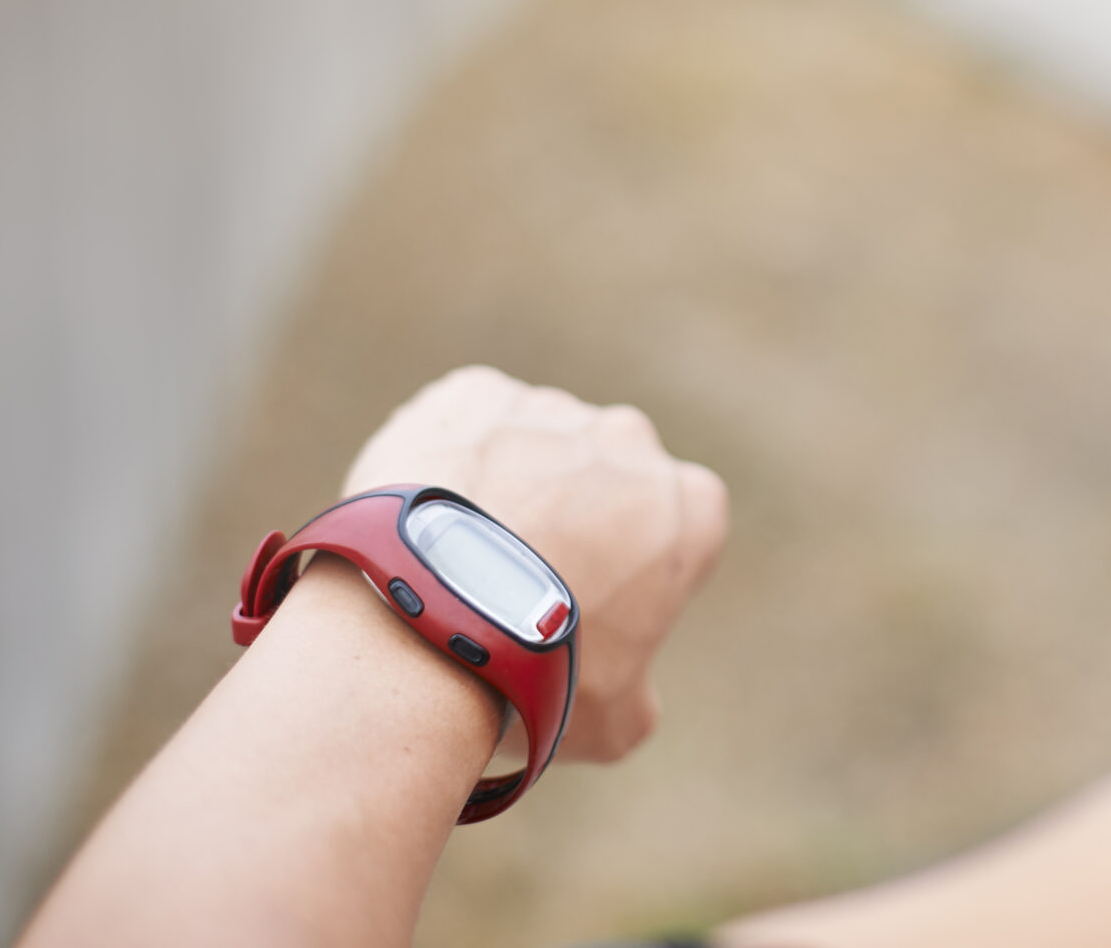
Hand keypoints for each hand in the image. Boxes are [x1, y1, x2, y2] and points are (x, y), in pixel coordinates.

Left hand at [343, 367, 728, 761]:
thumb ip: (638, 690)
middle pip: (606, 477)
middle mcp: (632, 440)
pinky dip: (446, 460)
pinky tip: (418, 520)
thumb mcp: (617, 718)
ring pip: (531, 447)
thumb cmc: (537, 677)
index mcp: (691, 506)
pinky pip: (464, 424)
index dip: (633, 572)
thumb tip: (625, 695)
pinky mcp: (475, 393)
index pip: (676, 531)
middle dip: (575, 516)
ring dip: (508, 486)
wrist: (429, 625)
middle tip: (515, 582)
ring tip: (451, 558)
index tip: (590, 609)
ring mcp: (552, 408)